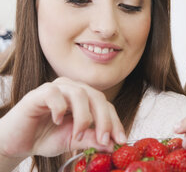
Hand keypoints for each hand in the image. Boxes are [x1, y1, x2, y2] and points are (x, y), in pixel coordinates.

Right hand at [0, 77, 126, 159]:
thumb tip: (113, 145)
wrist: (16, 142)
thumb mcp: (73, 140)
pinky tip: (57, 121)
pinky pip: (54, 94)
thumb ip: (92, 139)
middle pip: (97, 97)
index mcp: (85, 98)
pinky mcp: (38, 93)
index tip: (120, 140)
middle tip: (104, 139)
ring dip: (83, 116)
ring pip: (79, 93)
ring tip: (78, 135)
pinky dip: (59, 108)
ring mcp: (56, 88)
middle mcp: (73, 89)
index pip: (106, 105)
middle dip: (104, 119)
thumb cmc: (46, 137)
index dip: (114, 122)